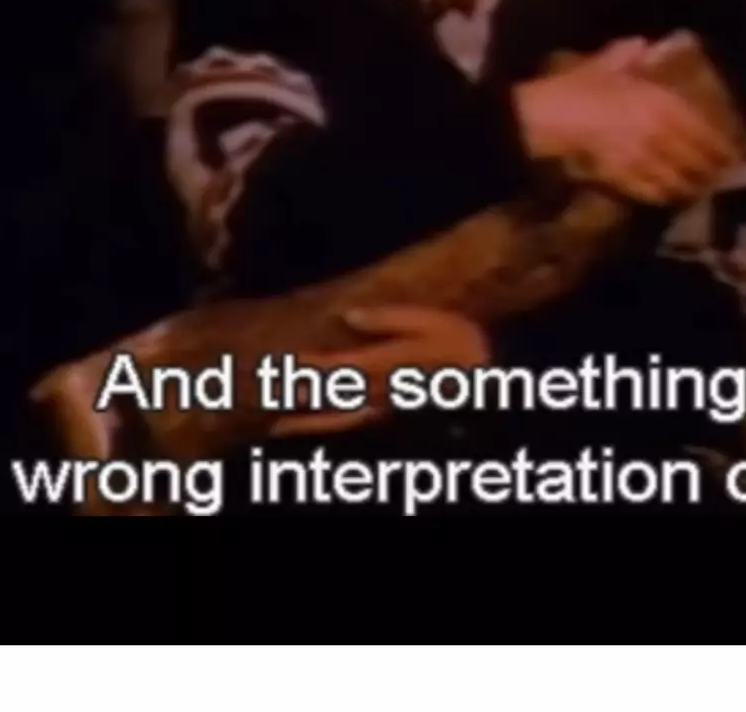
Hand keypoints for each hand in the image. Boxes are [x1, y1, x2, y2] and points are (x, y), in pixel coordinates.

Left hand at [266, 305, 490, 437]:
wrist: (483, 379)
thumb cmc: (458, 342)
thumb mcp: (429, 320)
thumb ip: (388, 318)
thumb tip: (348, 316)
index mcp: (386, 365)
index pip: (337, 369)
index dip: (308, 367)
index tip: (282, 360)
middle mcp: (379, 393)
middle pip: (329, 397)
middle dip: (295, 395)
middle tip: (262, 394)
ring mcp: (382, 411)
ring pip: (334, 420)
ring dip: (303, 423)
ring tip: (273, 425)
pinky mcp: (386, 418)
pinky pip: (349, 427)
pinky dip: (325, 430)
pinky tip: (308, 430)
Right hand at [513, 36, 739, 205]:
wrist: (551, 117)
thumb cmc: (579, 86)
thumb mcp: (606, 63)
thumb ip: (628, 54)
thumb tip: (642, 44)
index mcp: (661, 104)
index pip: (703, 130)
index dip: (722, 144)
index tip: (735, 151)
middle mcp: (660, 135)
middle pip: (696, 159)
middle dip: (712, 169)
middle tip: (722, 175)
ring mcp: (643, 160)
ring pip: (677, 179)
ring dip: (691, 185)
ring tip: (699, 189)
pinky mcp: (624, 179)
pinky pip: (651, 191)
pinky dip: (663, 195)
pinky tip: (668, 196)